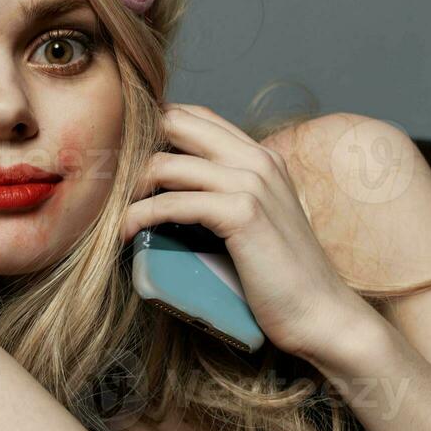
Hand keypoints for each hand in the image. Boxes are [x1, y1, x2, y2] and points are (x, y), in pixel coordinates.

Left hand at [120, 102, 377, 364]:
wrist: (321, 313)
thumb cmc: (282, 278)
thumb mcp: (257, 223)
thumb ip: (225, 196)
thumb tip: (170, 193)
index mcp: (262, 156)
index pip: (195, 116)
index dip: (154, 130)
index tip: (125, 161)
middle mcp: (258, 160)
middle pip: (176, 123)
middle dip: (134, 148)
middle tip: (110, 182)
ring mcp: (252, 183)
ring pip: (167, 163)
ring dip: (130, 188)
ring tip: (116, 213)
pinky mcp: (242, 213)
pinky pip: (172, 202)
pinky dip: (141, 215)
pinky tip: (127, 232)